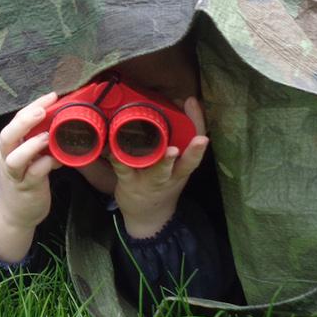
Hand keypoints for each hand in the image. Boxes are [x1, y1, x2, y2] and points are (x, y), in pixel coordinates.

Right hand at [0, 91, 59, 261]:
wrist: (15, 214)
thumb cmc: (25, 181)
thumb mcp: (30, 158)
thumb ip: (40, 142)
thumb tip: (62, 123)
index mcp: (9, 147)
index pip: (16, 121)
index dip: (32, 107)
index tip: (51, 96)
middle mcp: (7, 158)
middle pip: (7, 135)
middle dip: (24, 121)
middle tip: (43, 110)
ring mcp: (15, 175)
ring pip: (14, 158)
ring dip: (31, 146)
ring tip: (48, 136)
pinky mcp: (25, 189)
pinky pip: (33, 175)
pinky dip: (44, 166)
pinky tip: (57, 161)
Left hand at [111, 97, 209, 237]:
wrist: (148, 215)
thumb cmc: (164, 180)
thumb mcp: (180, 161)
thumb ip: (184, 133)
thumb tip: (189, 101)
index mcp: (184, 167)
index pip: (198, 150)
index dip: (201, 133)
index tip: (200, 115)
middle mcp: (172, 175)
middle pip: (187, 164)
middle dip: (193, 152)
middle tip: (200, 140)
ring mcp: (151, 180)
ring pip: (159, 170)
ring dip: (164, 161)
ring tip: (170, 151)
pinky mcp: (130, 183)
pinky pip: (125, 170)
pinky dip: (119, 159)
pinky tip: (115, 149)